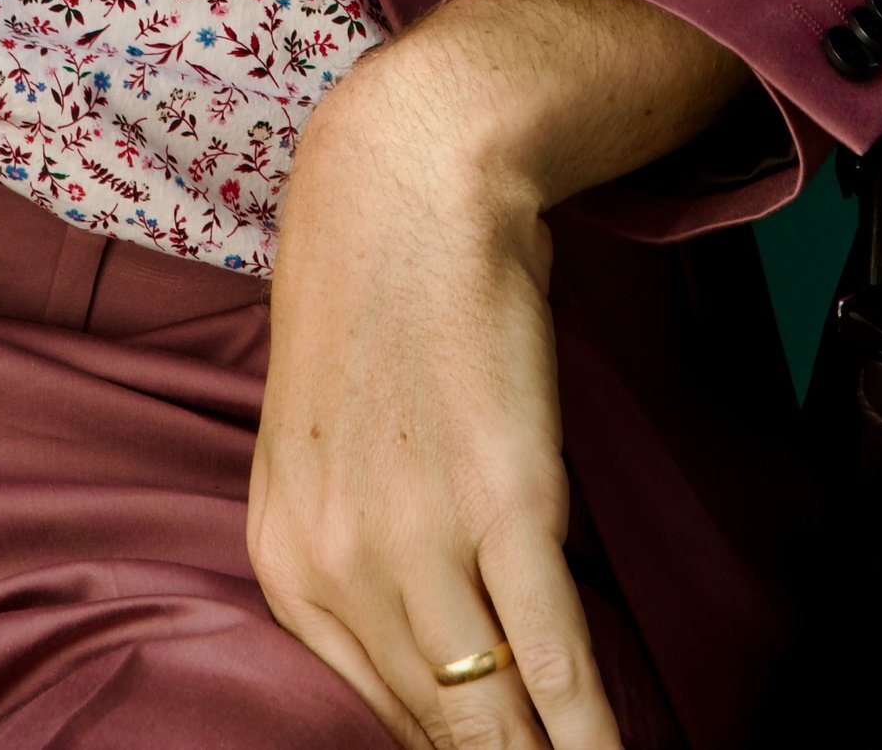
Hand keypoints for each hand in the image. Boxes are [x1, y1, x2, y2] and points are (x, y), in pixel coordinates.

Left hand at [250, 0, 744, 745]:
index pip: (381, 715)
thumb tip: (436, 659)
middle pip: (438, 732)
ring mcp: (419, 542)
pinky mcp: (504, 505)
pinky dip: (593, 731)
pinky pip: (554, 661)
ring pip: (495, 721)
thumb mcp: (329, 450)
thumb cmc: (379, 308)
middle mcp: (338, 567)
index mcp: (288, 562)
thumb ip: (363, 556)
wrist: (404, 185)